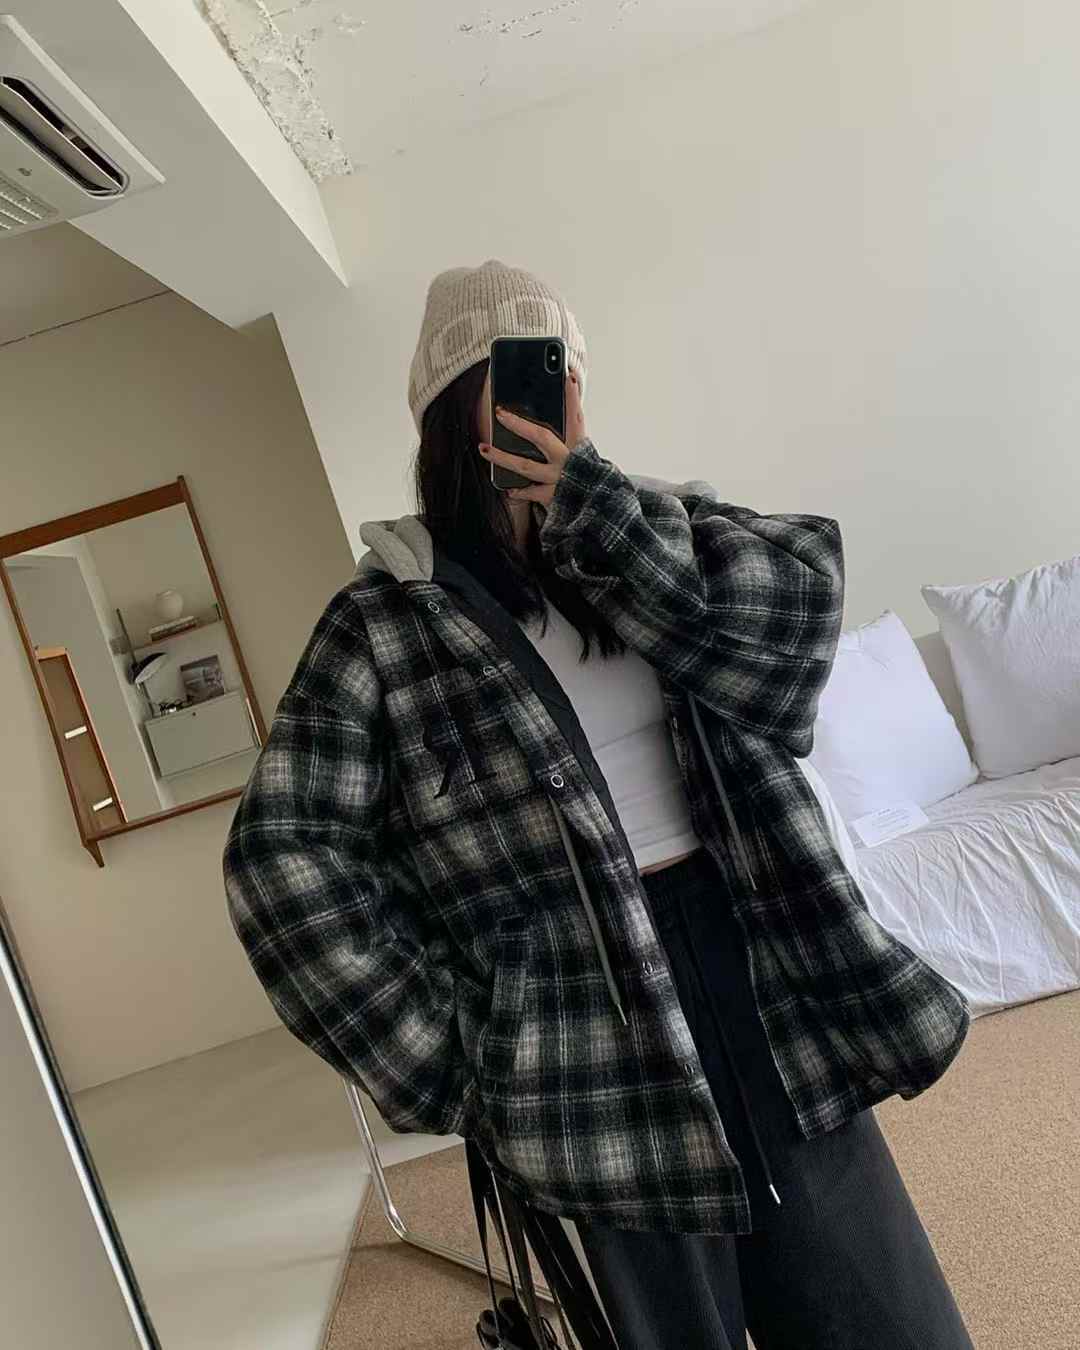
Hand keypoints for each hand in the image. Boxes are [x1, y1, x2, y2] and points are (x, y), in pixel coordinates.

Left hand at [478, 367, 586, 506]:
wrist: (602, 511)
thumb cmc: (590, 479)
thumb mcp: (584, 455)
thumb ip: (571, 438)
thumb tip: (555, 416)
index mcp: (580, 447)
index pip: (576, 416)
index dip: (572, 396)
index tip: (567, 376)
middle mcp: (570, 461)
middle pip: (541, 437)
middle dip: (519, 424)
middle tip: (500, 412)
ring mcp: (560, 480)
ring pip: (525, 466)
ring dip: (503, 457)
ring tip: (484, 447)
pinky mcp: (553, 498)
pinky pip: (530, 493)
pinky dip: (519, 492)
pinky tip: (507, 488)